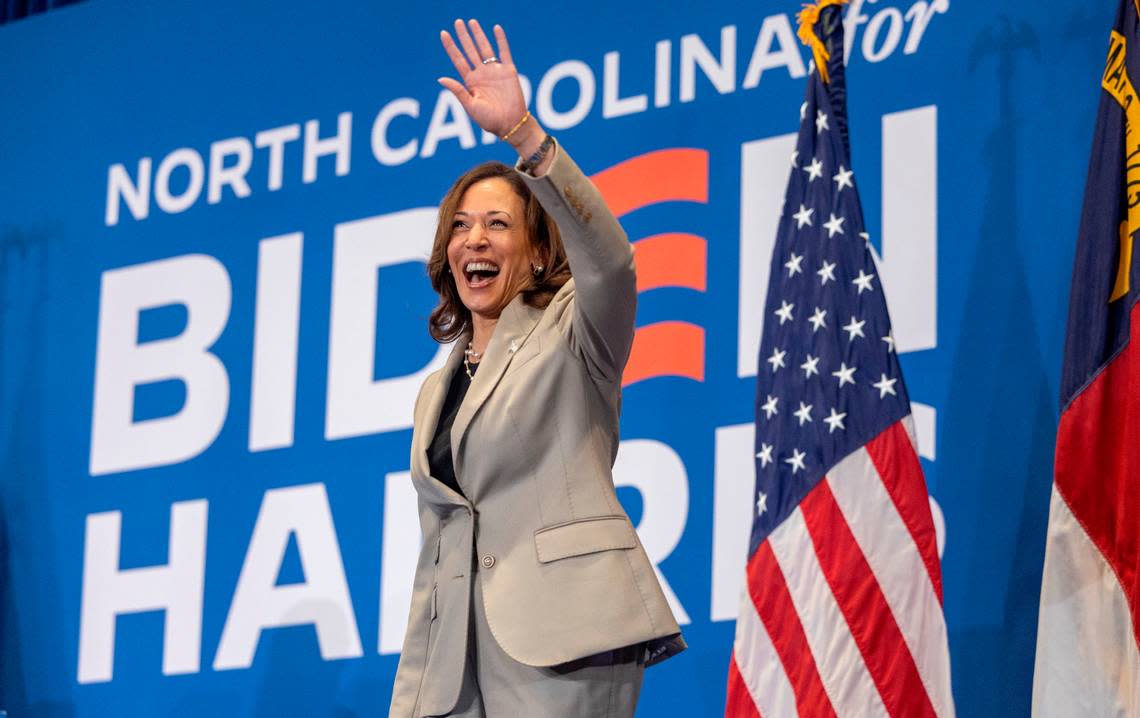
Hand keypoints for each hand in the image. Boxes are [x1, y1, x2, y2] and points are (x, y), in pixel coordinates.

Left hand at [438, 20, 529, 140]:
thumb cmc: (489, 120)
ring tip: (472, 22)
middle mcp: (482, 74)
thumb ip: (458, 91)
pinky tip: (496, 28)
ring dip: (478, 35)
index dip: (451, 47)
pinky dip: (501, 40)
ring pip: (485, 48)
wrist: (510, 125)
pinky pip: (504, 52)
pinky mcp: (509, 72)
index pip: (458, 60)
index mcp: (471, 82)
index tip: (443, 34)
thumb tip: (440, 78)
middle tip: (458, 22)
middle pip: (470, 50)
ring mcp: (495, 72)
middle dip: (464, 36)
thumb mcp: (470, 106)